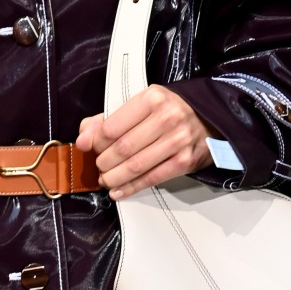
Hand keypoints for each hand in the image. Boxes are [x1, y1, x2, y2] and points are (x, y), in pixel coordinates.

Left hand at [75, 85, 213, 199]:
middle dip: (104, 162)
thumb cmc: (168, 113)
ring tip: (106, 180)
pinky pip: (151, 178)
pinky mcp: (185, 161)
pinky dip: (131, 188)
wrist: (208, 120)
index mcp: (152, 98)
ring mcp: (178, 140)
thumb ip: (106, 120)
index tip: (91, 149)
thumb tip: (82, 140)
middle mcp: (168, 117)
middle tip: (99, 167)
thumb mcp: (139, 106)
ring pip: (136, 165)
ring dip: (114, 178)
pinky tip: (119, 191)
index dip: (95, 143)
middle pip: (123, 148)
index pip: (112, 126)